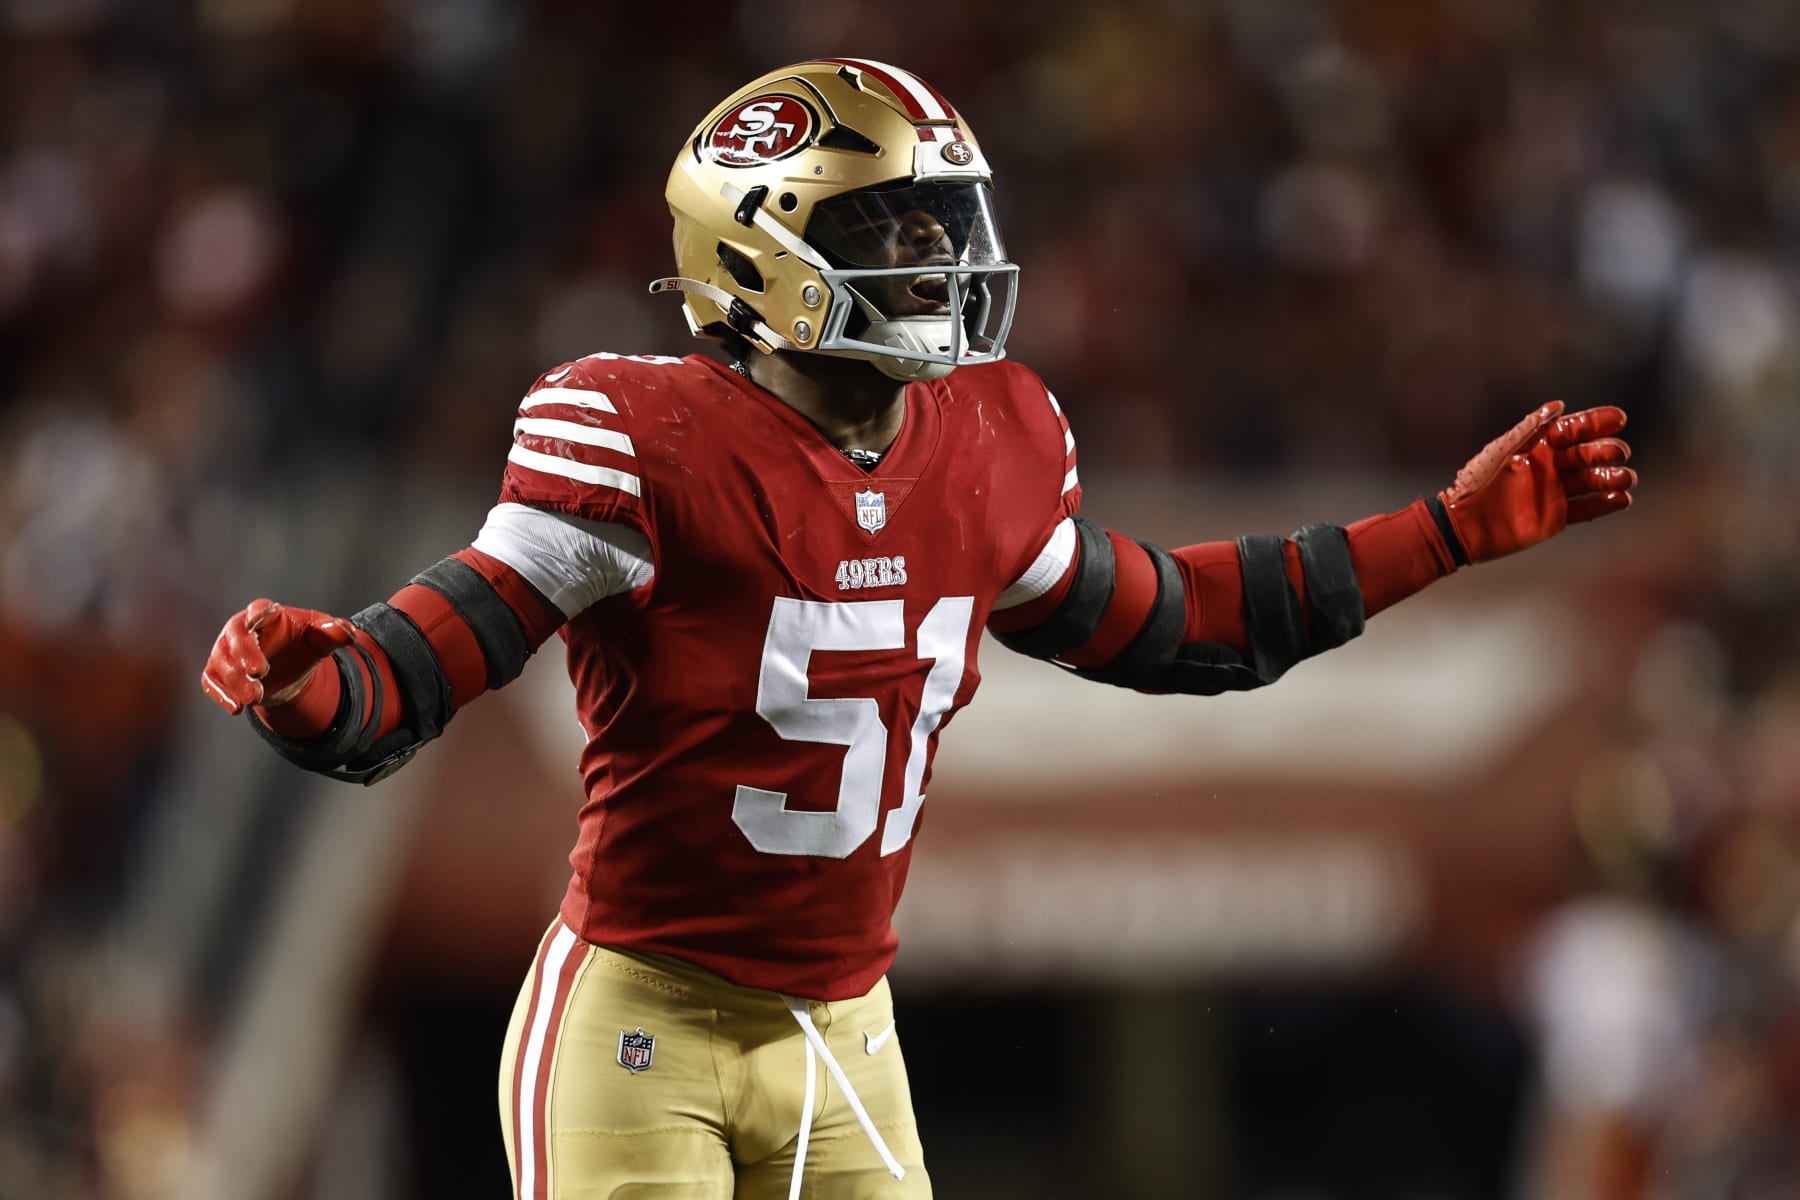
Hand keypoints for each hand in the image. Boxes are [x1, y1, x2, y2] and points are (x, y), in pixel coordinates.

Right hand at [200, 599, 353, 714]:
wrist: (288, 671)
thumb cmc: (302, 645)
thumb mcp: (320, 639)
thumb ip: (332, 633)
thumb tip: (349, 632)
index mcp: (266, 614)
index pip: (259, 608)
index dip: (258, 613)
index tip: (258, 618)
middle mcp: (240, 630)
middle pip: (236, 636)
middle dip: (245, 653)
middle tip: (259, 672)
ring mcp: (225, 651)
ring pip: (222, 662)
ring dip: (236, 680)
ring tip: (255, 697)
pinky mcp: (218, 673)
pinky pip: (212, 682)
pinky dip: (222, 695)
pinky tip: (236, 708)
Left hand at [1439, 401, 1636, 562]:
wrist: (1464, 524)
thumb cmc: (1478, 481)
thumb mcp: (1504, 450)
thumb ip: (1531, 428)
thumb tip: (1559, 405)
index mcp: (1538, 446)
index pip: (1574, 430)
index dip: (1596, 423)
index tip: (1619, 418)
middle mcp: (1551, 467)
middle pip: (1588, 454)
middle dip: (1607, 451)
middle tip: (1618, 453)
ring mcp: (1555, 492)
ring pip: (1592, 481)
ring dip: (1612, 477)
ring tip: (1625, 478)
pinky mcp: (1557, 517)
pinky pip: (1587, 509)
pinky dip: (1606, 504)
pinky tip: (1622, 499)